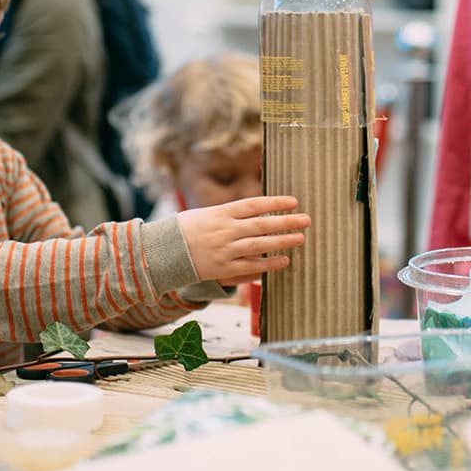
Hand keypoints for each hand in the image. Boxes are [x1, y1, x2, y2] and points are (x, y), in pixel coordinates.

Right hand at [177, 195, 308, 285]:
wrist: (163, 252)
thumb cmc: (188, 229)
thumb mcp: (208, 213)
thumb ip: (233, 214)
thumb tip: (261, 212)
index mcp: (221, 213)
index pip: (254, 204)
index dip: (275, 203)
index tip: (294, 201)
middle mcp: (224, 230)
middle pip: (261, 224)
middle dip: (286, 222)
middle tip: (306, 219)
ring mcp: (224, 250)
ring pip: (259, 245)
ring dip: (282, 241)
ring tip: (300, 238)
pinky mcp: (223, 268)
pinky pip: (251, 266)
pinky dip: (269, 264)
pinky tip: (284, 260)